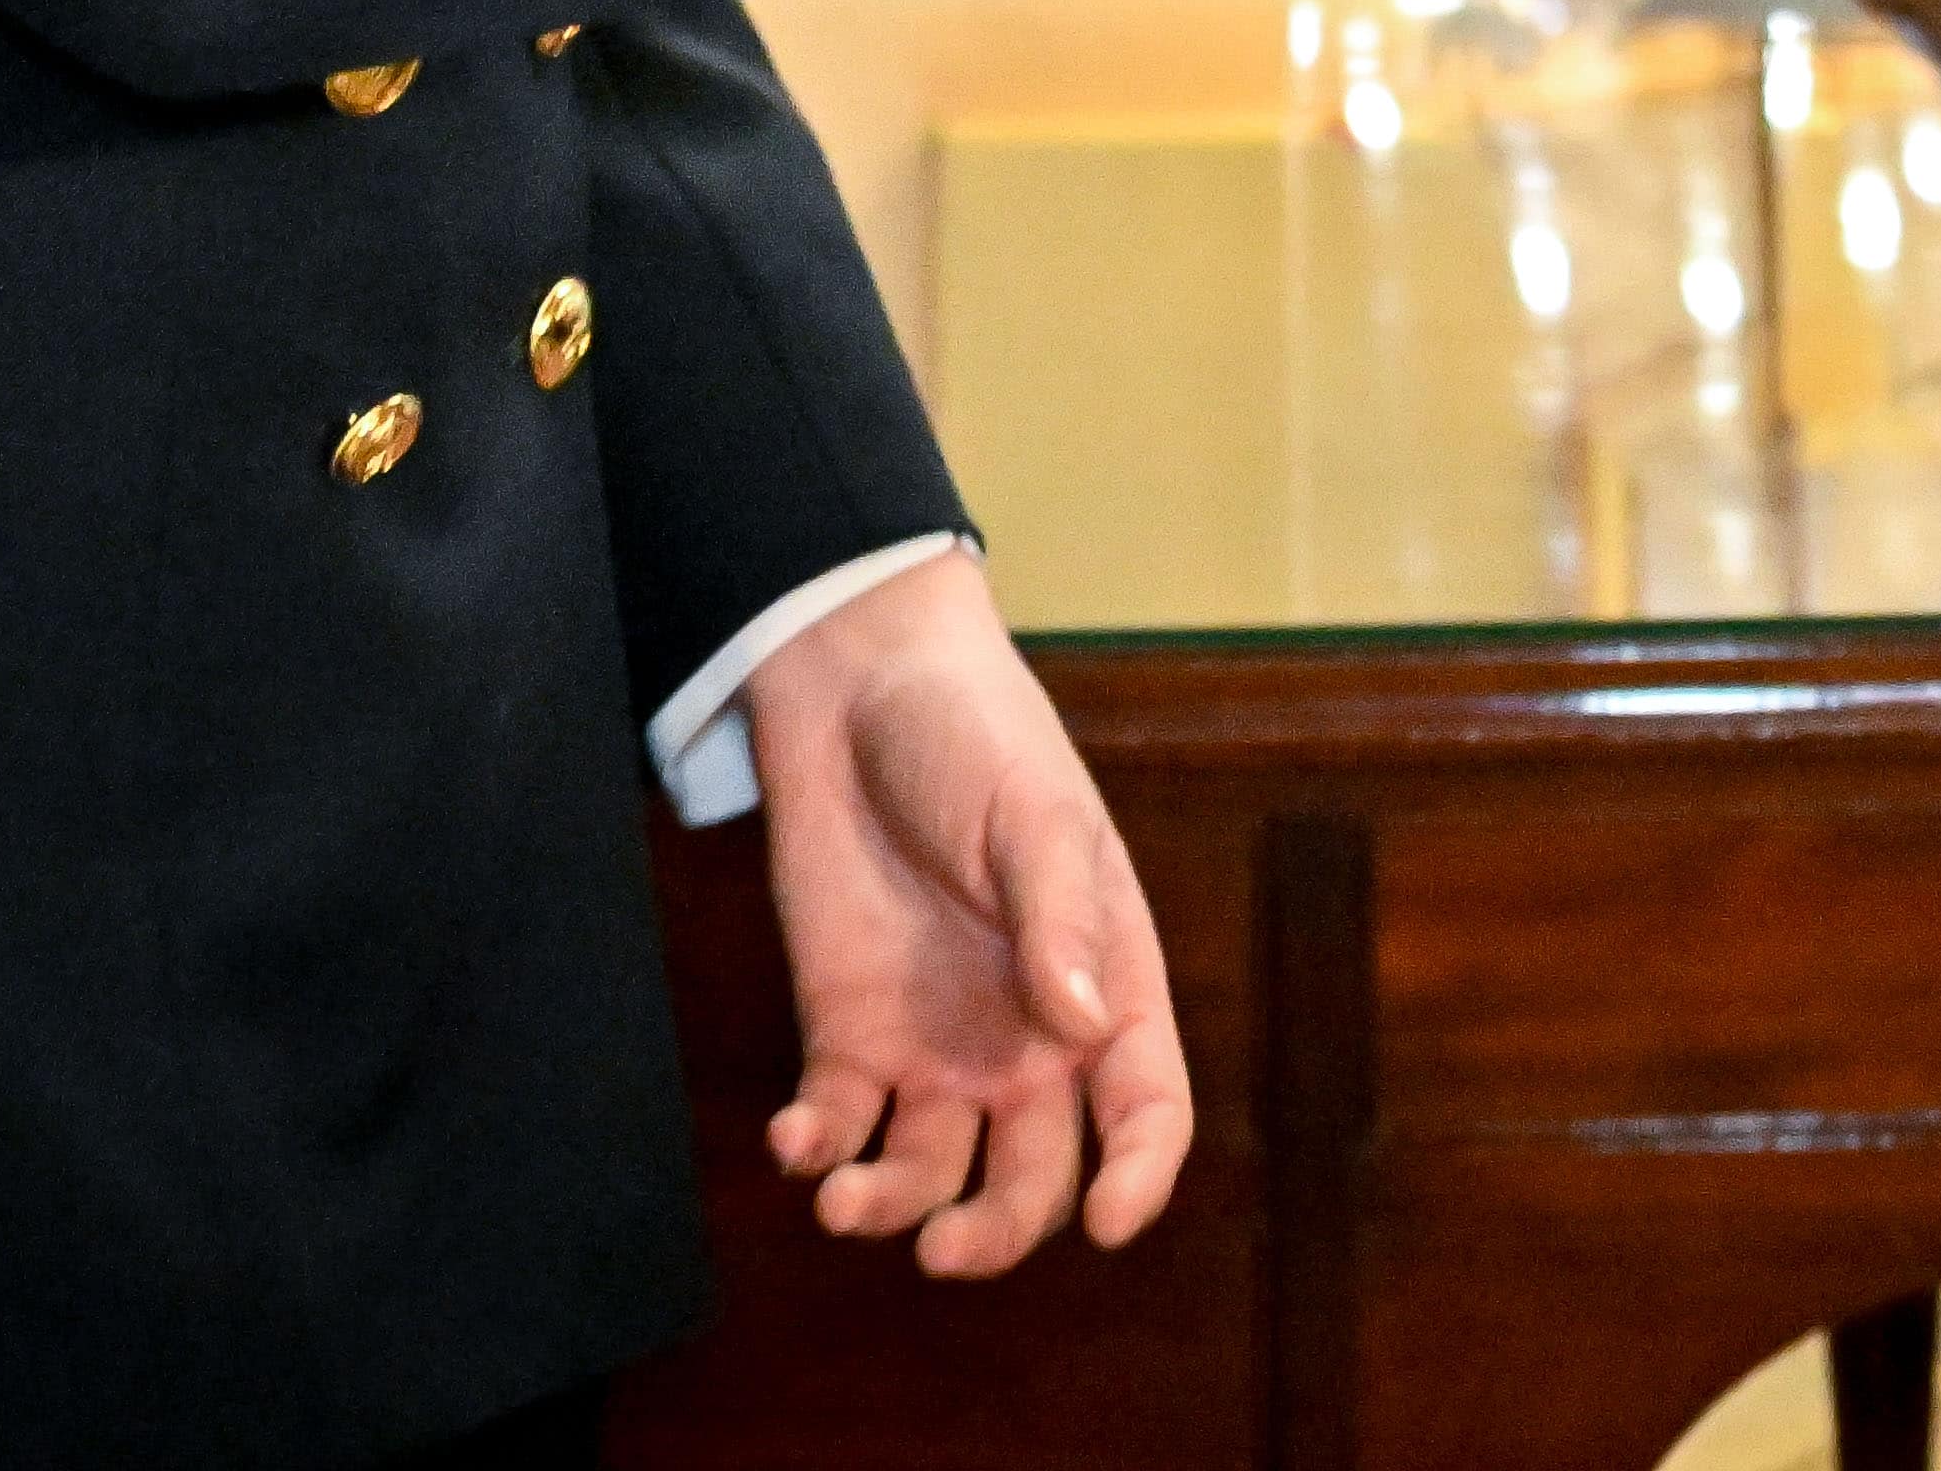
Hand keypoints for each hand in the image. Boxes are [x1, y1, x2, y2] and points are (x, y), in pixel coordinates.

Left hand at [745, 558, 1192, 1274]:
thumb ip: (1056, 919)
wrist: (858, 692)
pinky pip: (841, 1123)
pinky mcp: (848, 1037)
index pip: (1147, 1110)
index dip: (1141, 1177)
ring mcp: (936, 1047)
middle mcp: (1029, 1043)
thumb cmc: (978, 740)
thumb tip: (1080, 1025)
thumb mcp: (1033, 817)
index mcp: (1108, 990)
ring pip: (932, 1175)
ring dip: (893, 1207)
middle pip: (1033, 1178)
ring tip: (844, 1200)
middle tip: (944, 1248)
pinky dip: (817, 1149)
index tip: (1109, 1224)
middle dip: (997, 1231)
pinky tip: (793, 1139)